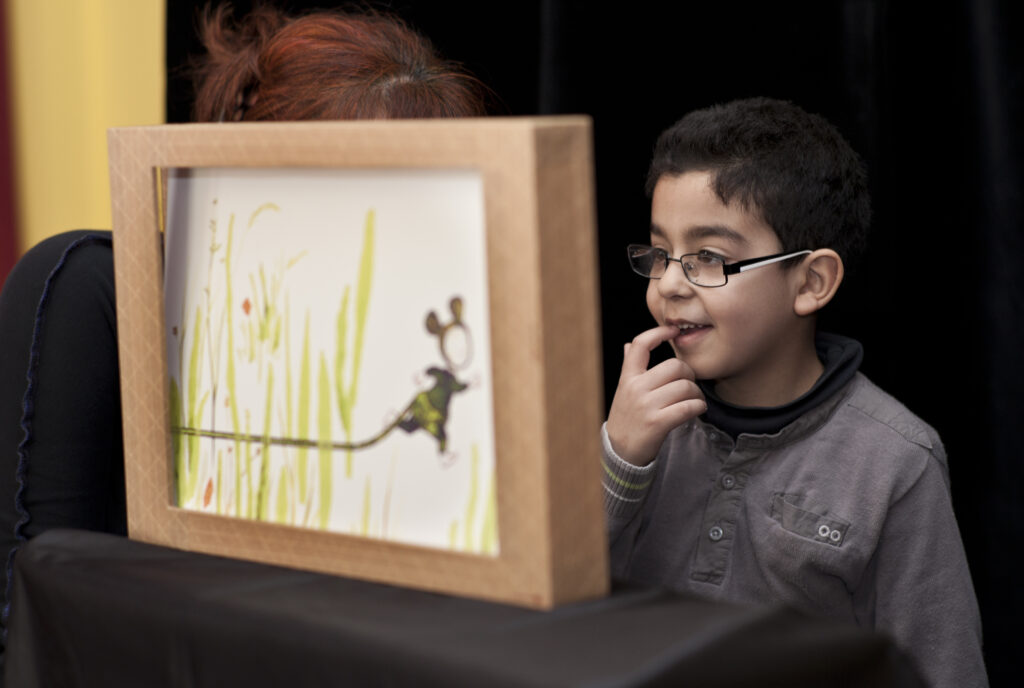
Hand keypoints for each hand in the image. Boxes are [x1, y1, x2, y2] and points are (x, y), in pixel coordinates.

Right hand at [606, 325, 706, 465]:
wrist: (621, 452)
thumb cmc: (627, 418)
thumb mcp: (623, 391)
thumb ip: (629, 367)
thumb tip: (630, 345)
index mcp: (628, 378)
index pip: (640, 345)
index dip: (658, 332)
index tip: (673, 331)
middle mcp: (635, 388)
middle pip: (675, 366)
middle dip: (689, 375)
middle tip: (689, 386)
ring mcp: (646, 406)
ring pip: (686, 387)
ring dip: (697, 394)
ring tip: (693, 401)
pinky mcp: (657, 423)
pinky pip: (688, 407)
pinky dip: (699, 407)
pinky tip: (697, 410)